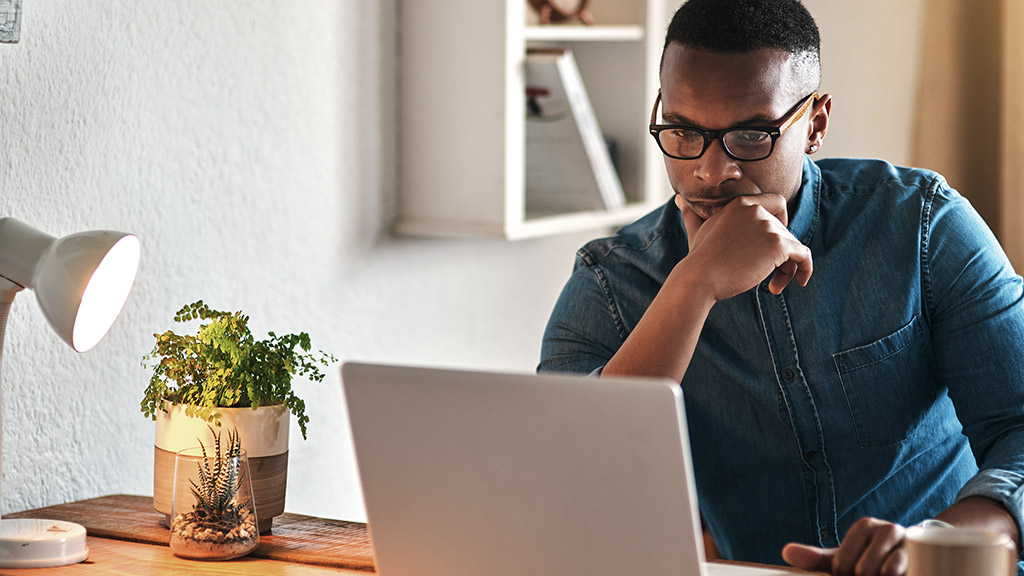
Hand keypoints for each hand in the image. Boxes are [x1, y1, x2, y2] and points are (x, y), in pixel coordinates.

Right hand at [678, 194, 812, 300]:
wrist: (699, 278)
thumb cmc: (698, 259)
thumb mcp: (697, 231)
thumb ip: (692, 214)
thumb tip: (678, 199)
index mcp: (740, 203)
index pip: (777, 203)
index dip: (780, 222)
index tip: (770, 245)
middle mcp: (756, 210)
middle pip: (785, 229)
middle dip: (781, 253)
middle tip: (769, 277)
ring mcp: (768, 226)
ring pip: (794, 246)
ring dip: (787, 267)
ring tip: (773, 286)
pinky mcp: (777, 245)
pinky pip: (804, 256)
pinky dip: (805, 269)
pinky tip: (800, 282)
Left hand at [782, 517, 907, 575]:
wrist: (913, 559)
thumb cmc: (870, 559)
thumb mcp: (842, 559)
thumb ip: (815, 558)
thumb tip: (786, 552)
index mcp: (864, 527)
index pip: (842, 564)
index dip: (844, 575)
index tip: (853, 573)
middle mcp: (887, 529)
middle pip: (863, 570)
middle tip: (871, 575)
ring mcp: (908, 544)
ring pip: (884, 573)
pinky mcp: (923, 559)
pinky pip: (902, 573)